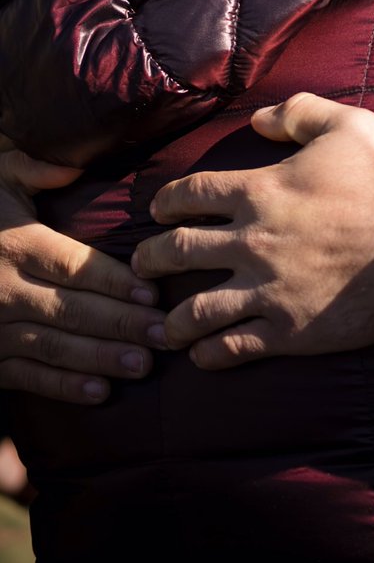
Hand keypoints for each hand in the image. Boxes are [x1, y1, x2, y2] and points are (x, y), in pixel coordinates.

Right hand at [0, 147, 164, 404]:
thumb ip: (36, 169)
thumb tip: (72, 169)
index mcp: (16, 244)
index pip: (73, 265)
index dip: (115, 281)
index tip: (154, 293)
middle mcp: (3, 288)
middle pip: (72, 309)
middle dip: (122, 324)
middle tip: (167, 334)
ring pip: (54, 345)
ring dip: (100, 358)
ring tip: (144, 365)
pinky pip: (26, 376)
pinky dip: (62, 387)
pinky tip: (101, 393)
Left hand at [132, 93, 373, 369]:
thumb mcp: (350, 125)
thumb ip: (299, 112)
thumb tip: (257, 118)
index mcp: (260, 192)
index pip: (189, 196)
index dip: (167, 202)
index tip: (161, 211)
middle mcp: (252, 242)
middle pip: (176, 253)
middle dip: (151, 259)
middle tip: (144, 265)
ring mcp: (267, 290)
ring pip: (194, 310)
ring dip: (172, 318)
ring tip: (165, 323)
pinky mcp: (288, 330)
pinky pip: (231, 348)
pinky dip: (209, 353)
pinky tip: (203, 353)